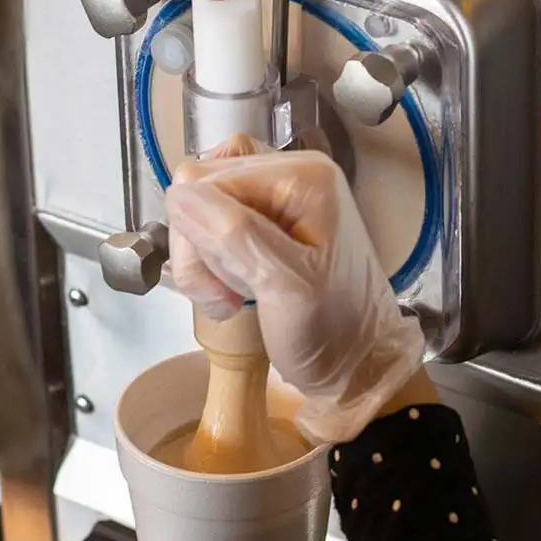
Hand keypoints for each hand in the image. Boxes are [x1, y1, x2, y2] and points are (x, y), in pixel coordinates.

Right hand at [164, 138, 424, 443]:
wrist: (360, 366)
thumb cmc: (334, 332)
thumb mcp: (286, 286)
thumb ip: (235, 235)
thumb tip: (179, 194)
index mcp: (301, 176)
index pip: (207, 181)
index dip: (199, 235)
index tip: (223, 292)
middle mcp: (289, 174)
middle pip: (200, 189)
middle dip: (202, 249)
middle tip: (231, 297)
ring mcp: (279, 197)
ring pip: (201, 208)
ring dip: (206, 260)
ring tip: (236, 297)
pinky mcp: (270, 220)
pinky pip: (215, 225)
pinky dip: (214, 261)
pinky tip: (236, 289)